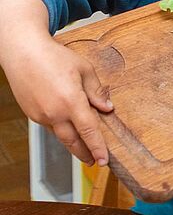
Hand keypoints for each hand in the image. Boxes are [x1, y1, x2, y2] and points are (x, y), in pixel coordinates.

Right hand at [0, 0, 112, 166]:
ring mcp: (41, 115)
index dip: (98, 147)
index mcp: (71, 102)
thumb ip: (97, 91)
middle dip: (85, 154)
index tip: (105, 160)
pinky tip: (68, 129)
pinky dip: (61, 131)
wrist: (24, 53)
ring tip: (84, 150)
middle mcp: (55, 113)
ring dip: (73, 145)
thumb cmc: (55, 57)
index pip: (89, 131)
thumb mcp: (84, 69)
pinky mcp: (32, 114)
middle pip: (73, 141)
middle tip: (95, 161)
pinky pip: (50, 127)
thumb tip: (107, 108)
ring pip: (60, 136)